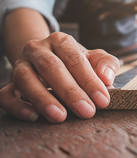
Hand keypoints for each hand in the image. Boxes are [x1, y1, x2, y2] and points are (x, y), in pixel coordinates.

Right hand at [0, 32, 119, 122]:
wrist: (48, 60)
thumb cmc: (77, 62)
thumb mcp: (95, 59)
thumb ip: (106, 64)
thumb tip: (106, 77)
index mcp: (60, 41)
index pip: (75, 59)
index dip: (90, 80)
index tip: (103, 100)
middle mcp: (37, 49)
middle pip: (51, 67)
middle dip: (71, 92)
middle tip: (87, 111)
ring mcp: (20, 66)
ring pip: (26, 79)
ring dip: (43, 99)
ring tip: (60, 116)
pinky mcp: (8, 84)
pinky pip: (6, 95)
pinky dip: (18, 106)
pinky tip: (34, 116)